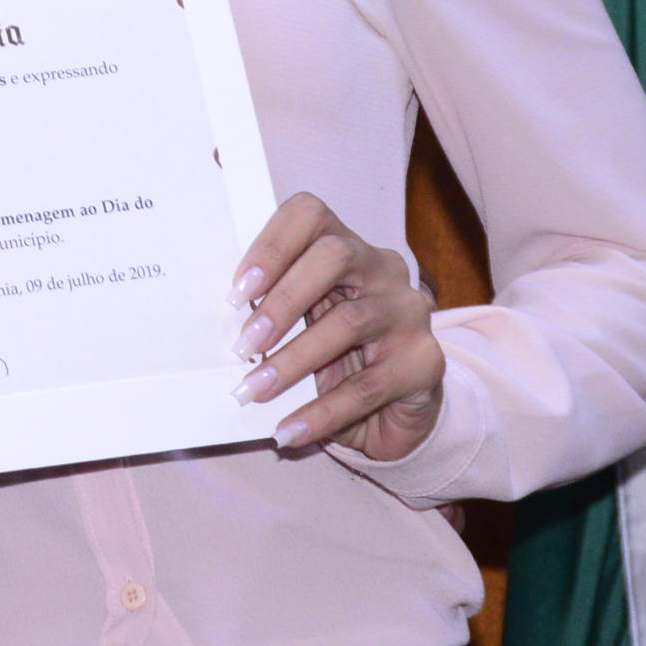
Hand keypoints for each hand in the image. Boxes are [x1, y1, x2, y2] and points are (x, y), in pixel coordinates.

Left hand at [229, 192, 443, 460]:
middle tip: (243, 344)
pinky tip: (289, 431)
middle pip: (334, 256)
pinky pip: (368, 385)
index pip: (310, 215)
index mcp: (345, 247)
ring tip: (253, 390)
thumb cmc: (335, 357)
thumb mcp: (304, 325)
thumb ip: (273, 311)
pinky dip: (321, 412)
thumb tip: (220, 324)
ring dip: (292, 361)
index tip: (237, 291)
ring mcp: (409, 312)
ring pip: (349, 322)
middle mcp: (383, 270)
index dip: (271, 245)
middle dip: (282, 300)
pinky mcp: (424, 362)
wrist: (398, 410)